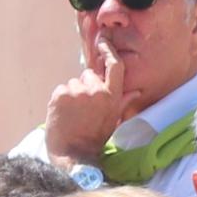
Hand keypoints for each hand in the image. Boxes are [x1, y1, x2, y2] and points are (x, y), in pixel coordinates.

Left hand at [39, 15, 131, 163]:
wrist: (73, 154)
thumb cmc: (93, 139)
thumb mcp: (112, 120)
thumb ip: (122, 102)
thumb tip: (136, 91)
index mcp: (112, 96)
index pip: (114, 66)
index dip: (108, 51)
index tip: (102, 41)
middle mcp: (96, 91)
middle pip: (88, 75)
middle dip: (85, 87)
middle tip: (82, 109)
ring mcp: (77, 92)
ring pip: (73, 83)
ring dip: (72, 95)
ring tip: (73, 115)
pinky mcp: (61, 94)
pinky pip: (60, 89)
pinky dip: (60, 100)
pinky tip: (63, 115)